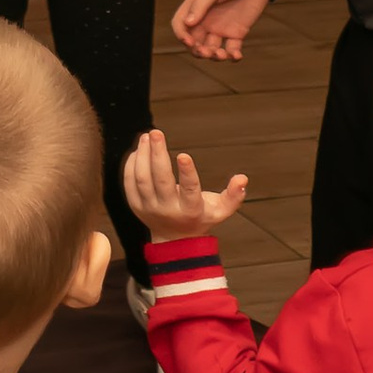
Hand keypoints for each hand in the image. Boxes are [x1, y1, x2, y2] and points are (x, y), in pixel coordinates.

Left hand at [125, 129, 249, 238]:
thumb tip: (243, 178)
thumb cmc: (200, 218)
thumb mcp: (221, 210)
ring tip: (148, 135)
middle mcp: (168, 210)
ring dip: (142, 155)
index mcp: (191, 211)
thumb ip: (234, 195)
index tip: (183, 155)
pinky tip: (139, 149)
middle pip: (159, 180)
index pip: (189, 191)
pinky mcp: (135, 205)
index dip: (187, 173)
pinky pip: (129, 182)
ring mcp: (149, 208)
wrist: (174, 240)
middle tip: (157, 132)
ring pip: (141, 179)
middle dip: (157, 154)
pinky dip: (132, 163)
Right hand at [173, 0, 268, 61]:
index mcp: (195, 7)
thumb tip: (188, 23)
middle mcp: (205, 20)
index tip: (190, 42)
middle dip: (198, 51)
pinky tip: (237, 56)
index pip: (180, 25)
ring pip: (211, 49)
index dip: (181, 35)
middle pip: (194, 42)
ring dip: (214, 56)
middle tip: (207, 52)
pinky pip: (231, 49)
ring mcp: (221, 27)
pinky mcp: (237, 32)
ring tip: (223, 54)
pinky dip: (233, 56)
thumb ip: (201, 5)